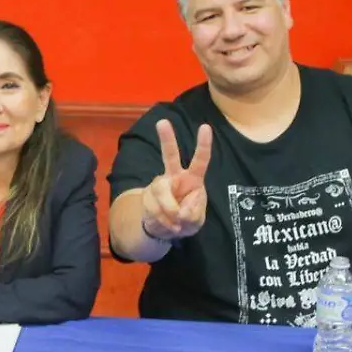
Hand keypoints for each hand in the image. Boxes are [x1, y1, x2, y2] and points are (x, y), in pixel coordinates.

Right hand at [141, 120, 212, 239]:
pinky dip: (164, 222)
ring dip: (171, 211)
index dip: (203, 145)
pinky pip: (155, 209)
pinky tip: (169, 225)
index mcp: (192, 179)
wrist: (163, 229)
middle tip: (162, 122)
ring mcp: (158, 185)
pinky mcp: (147, 196)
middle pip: (169, 155)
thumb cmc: (185, 219)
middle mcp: (174, 176)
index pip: (200, 160)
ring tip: (177, 224)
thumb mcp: (195, 221)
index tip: (205, 127)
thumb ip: (193, 214)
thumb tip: (180, 210)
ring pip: (162, 192)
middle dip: (166, 138)